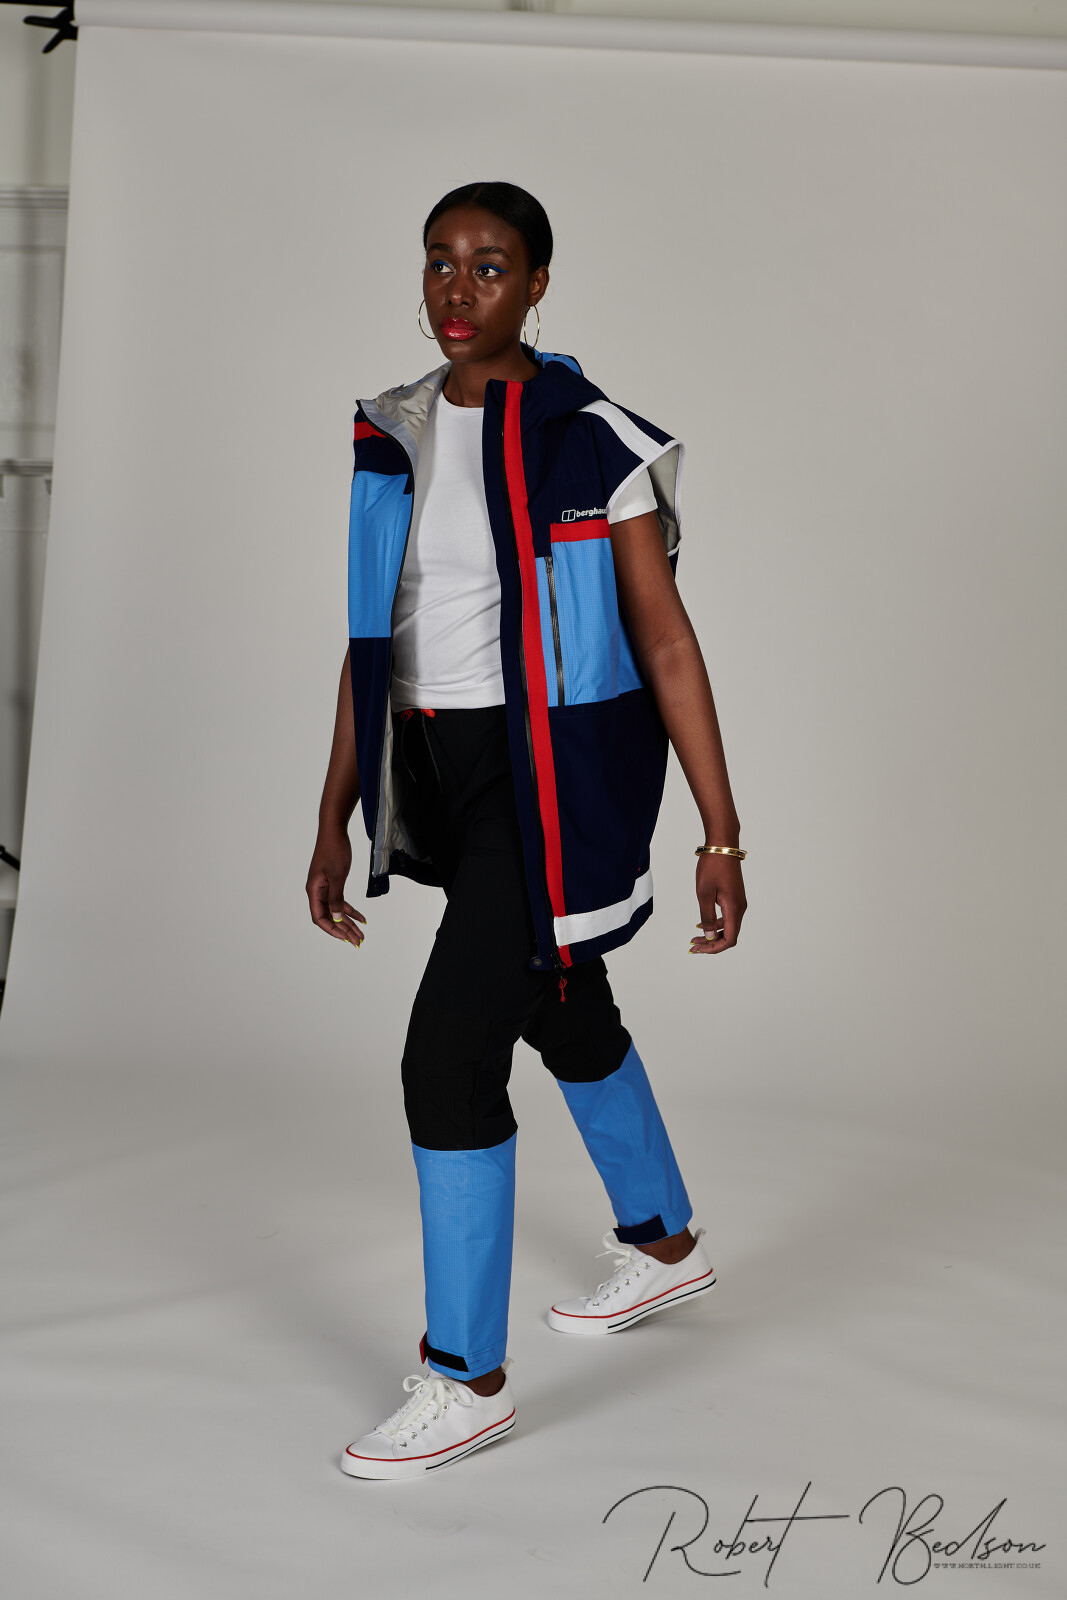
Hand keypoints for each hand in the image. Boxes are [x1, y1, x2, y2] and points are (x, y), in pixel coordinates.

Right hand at [306, 826, 366, 946]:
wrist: (334, 831)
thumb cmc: (333, 850)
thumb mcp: (337, 876)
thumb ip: (336, 898)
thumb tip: (336, 918)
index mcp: (314, 890)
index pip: (320, 918)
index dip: (332, 930)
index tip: (346, 938)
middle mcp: (317, 891)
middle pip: (329, 917)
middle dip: (344, 930)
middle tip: (358, 941)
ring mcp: (325, 887)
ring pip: (336, 911)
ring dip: (348, 922)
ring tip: (361, 934)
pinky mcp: (332, 882)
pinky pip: (340, 901)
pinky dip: (351, 910)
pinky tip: (362, 918)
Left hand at [690, 854, 745, 953]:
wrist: (723, 846)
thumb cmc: (712, 867)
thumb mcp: (704, 893)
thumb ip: (707, 916)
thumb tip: (710, 936)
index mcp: (734, 908)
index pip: (729, 939)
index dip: (715, 948)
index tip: (699, 950)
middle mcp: (740, 908)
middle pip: (729, 935)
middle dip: (711, 943)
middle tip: (693, 947)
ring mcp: (738, 902)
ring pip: (728, 927)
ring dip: (712, 934)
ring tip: (695, 938)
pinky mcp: (734, 897)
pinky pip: (727, 917)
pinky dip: (715, 924)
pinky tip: (702, 924)